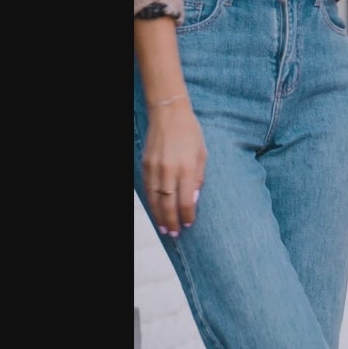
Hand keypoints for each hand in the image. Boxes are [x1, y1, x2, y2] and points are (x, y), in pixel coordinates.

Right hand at [141, 100, 205, 237]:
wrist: (168, 114)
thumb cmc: (190, 133)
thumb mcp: (202, 154)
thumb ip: (199, 178)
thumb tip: (194, 199)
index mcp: (186, 168)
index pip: (186, 200)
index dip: (187, 215)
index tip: (189, 224)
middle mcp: (169, 170)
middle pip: (168, 204)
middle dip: (172, 221)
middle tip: (175, 234)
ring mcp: (154, 168)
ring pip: (155, 199)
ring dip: (159, 216)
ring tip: (164, 228)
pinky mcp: (145, 164)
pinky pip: (147, 189)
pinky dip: (151, 202)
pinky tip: (156, 210)